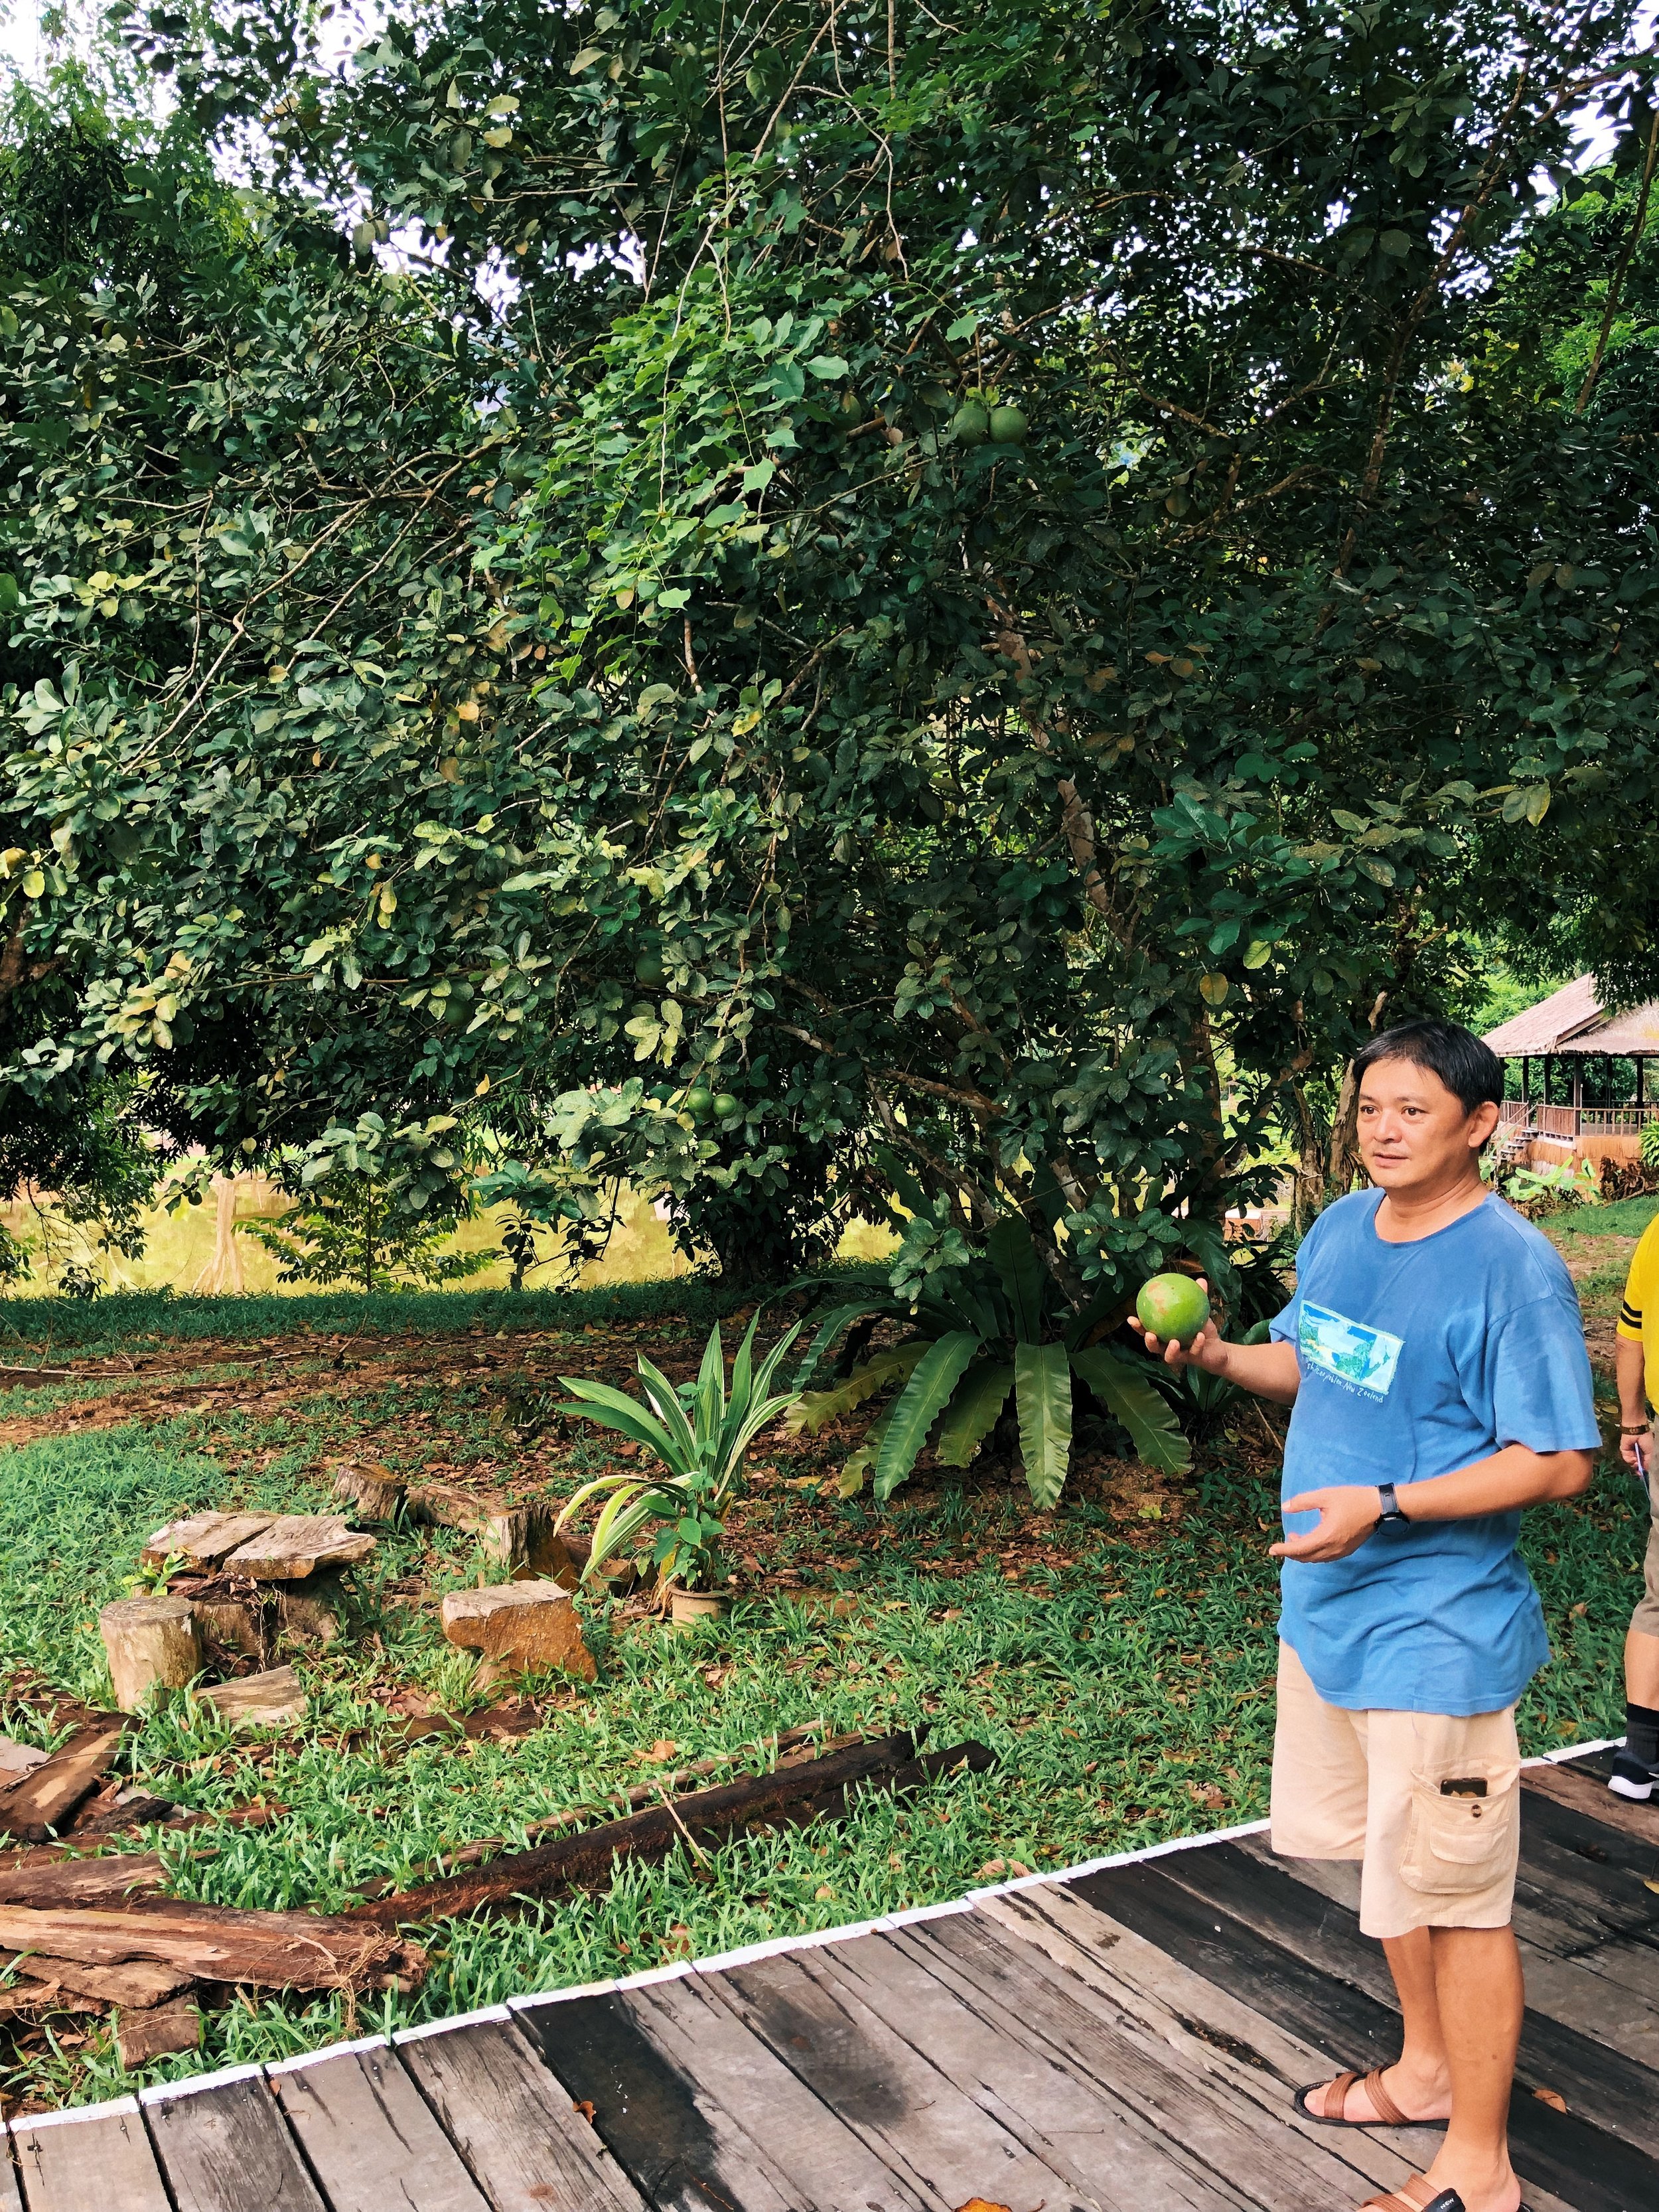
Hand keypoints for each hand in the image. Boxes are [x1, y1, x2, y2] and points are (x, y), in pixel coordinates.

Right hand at [1129, 1279, 1231, 1375]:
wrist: (1218, 1348)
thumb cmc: (1204, 1328)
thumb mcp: (1200, 1312)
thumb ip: (1198, 1297)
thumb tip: (1199, 1279)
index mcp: (1165, 1335)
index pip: (1147, 1331)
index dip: (1138, 1327)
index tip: (1131, 1318)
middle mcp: (1169, 1347)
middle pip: (1154, 1347)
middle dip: (1148, 1342)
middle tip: (1149, 1334)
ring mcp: (1181, 1355)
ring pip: (1170, 1357)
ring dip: (1170, 1350)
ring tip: (1173, 1342)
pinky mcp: (1194, 1360)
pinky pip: (1194, 1352)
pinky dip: (1197, 1344)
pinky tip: (1199, 1336)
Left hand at [1269, 1486, 1384, 1561]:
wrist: (1379, 1507)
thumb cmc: (1353, 1499)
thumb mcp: (1325, 1496)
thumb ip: (1303, 1502)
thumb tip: (1285, 1508)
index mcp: (1326, 1536)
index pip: (1299, 1548)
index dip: (1284, 1550)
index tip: (1271, 1549)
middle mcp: (1333, 1548)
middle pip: (1306, 1557)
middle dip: (1291, 1553)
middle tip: (1280, 1546)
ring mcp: (1341, 1551)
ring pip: (1316, 1559)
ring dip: (1303, 1553)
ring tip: (1294, 1538)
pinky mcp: (1347, 1550)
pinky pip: (1326, 1557)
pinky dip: (1314, 1553)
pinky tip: (1311, 1541)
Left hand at [1620, 1430, 1646, 1469]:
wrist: (1637, 1430)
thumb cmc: (1646, 1439)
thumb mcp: (1650, 1452)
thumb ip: (1647, 1462)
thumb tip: (1645, 1470)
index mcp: (1644, 1454)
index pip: (1643, 1465)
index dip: (1643, 1470)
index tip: (1643, 1475)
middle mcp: (1637, 1454)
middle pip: (1636, 1466)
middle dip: (1638, 1469)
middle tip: (1639, 1472)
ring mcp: (1630, 1453)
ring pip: (1631, 1464)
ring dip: (1635, 1464)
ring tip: (1637, 1460)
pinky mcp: (1624, 1451)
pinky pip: (1626, 1459)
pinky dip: (1630, 1460)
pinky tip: (1634, 1458)